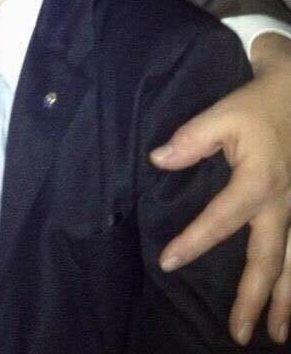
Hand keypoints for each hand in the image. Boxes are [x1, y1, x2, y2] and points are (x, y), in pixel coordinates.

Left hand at [150, 38, 290, 344]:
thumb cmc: (259, 103)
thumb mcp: (223, 113)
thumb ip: (192, 138)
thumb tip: (158, 160)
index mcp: (258, 184)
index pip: (219, 221)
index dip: (192, 243)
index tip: (168, 262)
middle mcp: (283, 205)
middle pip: (267, 261)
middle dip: (253, 299)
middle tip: (236, 334)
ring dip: (286, 301)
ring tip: (277, 334)